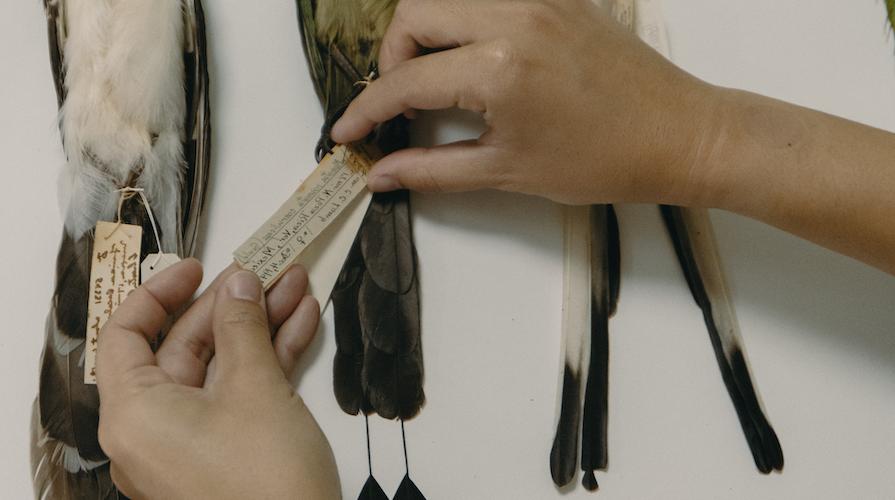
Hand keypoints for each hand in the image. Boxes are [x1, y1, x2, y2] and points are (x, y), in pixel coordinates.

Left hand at [96, 259, 338, 499]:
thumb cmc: (266, 483)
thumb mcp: (255, 387)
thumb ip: (243, 327)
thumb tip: (240, 286)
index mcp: (136, 413)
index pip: (126, 335)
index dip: (161, 293)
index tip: (198, 268)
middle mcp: (153, 429)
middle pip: (184, 347)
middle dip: (233, 306)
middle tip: (268, 272)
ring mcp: (191, 443)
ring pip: (221, 368)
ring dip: (259, 328)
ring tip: (296, 288)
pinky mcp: (224, 454)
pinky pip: (238, 395)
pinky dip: (268, 361)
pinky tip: (300, 326)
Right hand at [332, 0, 715, 204]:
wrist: (680, 136)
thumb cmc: (605, 160)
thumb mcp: (508, 171)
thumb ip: (433, 171)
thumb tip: (381, 175)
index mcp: (498, 68)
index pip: (405, 81)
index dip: (367, 110)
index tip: (349, 132)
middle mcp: (512, 17)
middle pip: (414, 14)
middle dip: (392, 60)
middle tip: (402, 103)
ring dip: (426, 32)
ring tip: (436, 79)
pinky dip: (467, 19)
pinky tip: (475, 56)